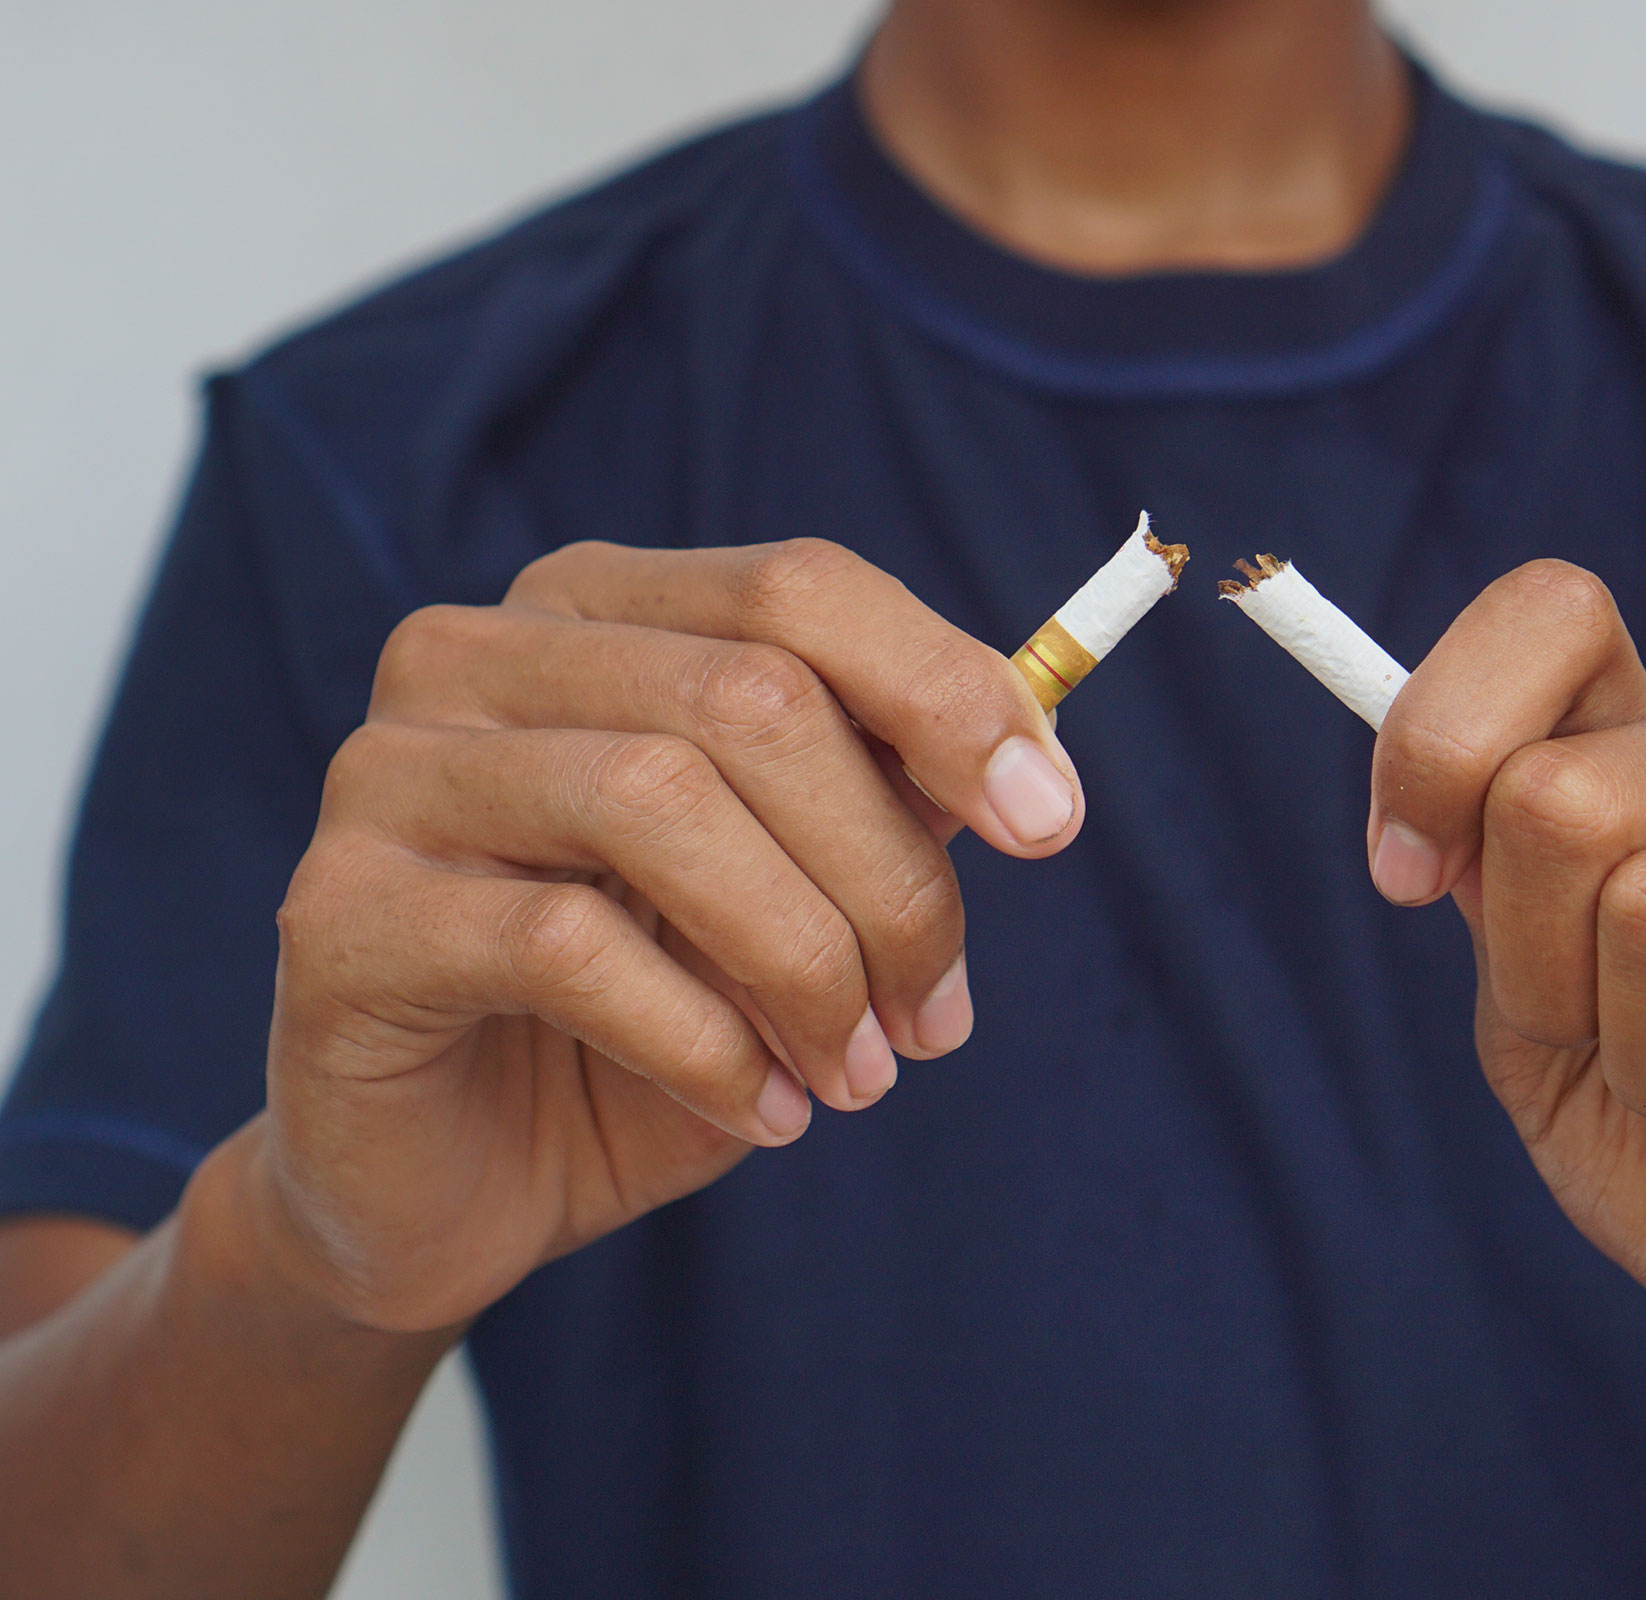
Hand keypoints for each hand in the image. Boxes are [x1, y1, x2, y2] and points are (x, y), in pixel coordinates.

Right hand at [241, 539, 1082, 1332]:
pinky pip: (564, 943)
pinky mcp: (341, 908)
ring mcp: (391, 770)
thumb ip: (888, 802)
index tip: (1050, 824)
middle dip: (888, 876)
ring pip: (661, 803)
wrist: (454, 1183)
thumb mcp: (797, 896)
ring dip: (805, 963)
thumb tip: (1029, 752)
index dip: (946, 695)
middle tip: (938, 1021)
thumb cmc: (642, 1017)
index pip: (799, 587)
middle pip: (751, 697)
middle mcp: (478, 653)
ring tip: (855, 1076)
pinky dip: (704, 1040)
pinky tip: (764, 1110)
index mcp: (599, 612)